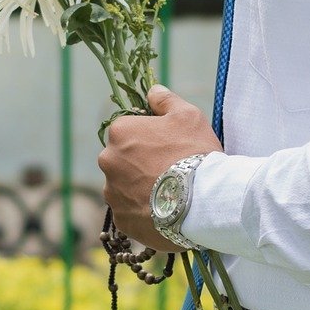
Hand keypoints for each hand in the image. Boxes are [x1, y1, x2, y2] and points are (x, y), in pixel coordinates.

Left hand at [96, 84, 221, 251]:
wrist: (202, 201)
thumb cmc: (195, 153)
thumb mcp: (188, 116)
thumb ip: (166, 101)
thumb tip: (152, 90)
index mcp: (119, 132)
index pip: (127, 131)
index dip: (148, 138)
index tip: (166, 147)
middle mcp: (107, 161)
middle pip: (122, 160)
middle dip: (139, 164)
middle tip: (168, 171)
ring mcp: (112, 193)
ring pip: (123, 187)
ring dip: (139, 188)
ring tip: (168, 194)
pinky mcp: (120, 219)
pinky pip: (129, 212)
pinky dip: (142, 211)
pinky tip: (164, 210)